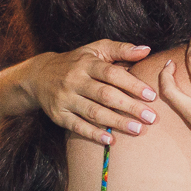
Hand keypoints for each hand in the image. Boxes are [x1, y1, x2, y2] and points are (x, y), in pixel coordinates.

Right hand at [26, 40, 157, 144]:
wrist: (39, 76)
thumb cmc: (77, 62)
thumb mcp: (95, 49)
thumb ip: (121, 49)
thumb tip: (146, 50)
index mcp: (86, 63)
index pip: (111, 74)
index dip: (132, 84)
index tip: (151, 96)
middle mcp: (74, 80)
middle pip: (105, 95)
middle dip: (130, 107)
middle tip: (151, 118)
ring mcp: (65, 99)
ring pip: (93, 113)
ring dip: (117, 123)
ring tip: (138, 130)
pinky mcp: (58, 115)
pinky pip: (77, 126)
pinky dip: (94, 134)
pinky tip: (111, 141)